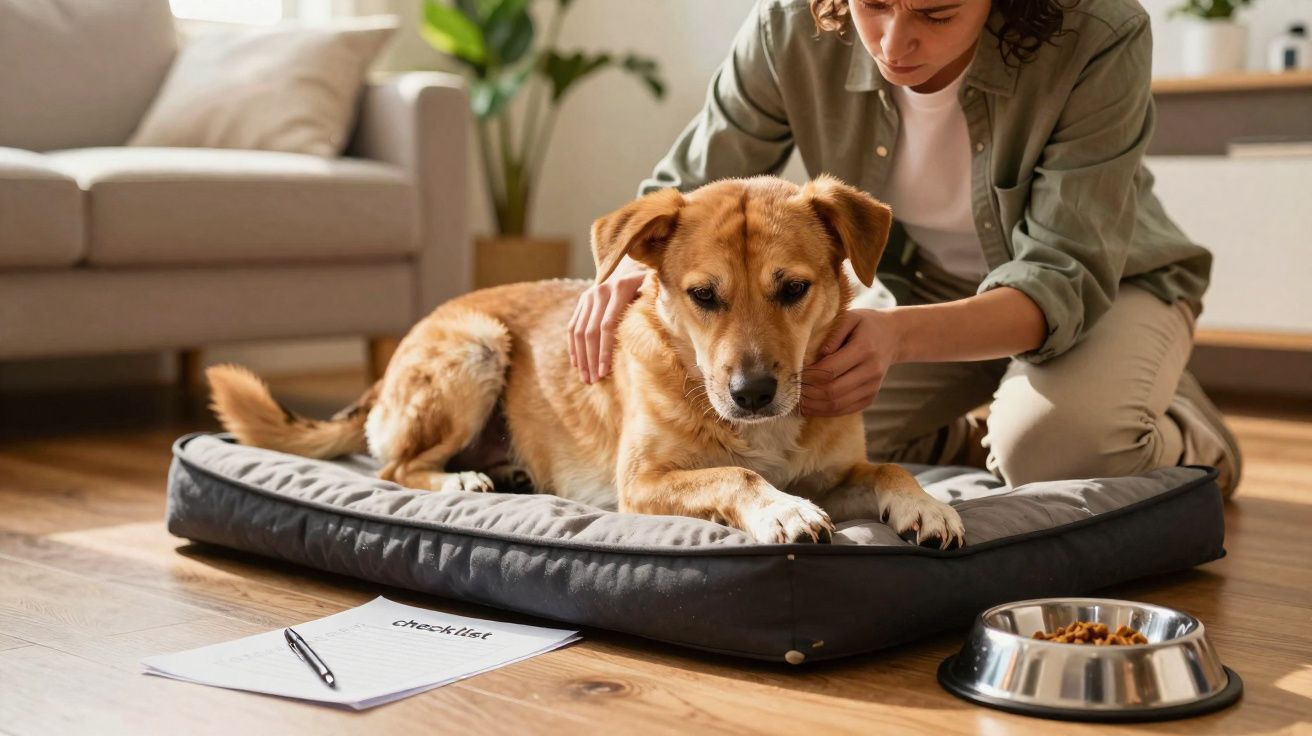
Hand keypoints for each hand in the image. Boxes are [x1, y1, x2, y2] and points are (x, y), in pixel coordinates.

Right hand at [568, 257, 647, 382]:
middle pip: (591, 331)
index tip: (604, 372)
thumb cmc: (651, 288)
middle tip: (593, 381)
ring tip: (585, 378)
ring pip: (579, 331)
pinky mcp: (583, 301)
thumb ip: (654, 310)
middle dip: (591, 358)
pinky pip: (573, 326)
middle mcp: (601, 290)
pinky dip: (574, 346)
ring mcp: (589, 295)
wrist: (634, 267)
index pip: (607, 326)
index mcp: (620, 288)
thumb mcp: (655, 294)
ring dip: (581, 357)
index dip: (604, 351)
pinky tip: (577, 364)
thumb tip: (660, 336)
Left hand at [800, 309, 899, 416]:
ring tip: (796, 401)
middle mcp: (871, 371)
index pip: (829, 369)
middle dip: (807, 393)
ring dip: (813, 406)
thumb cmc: (865, 324)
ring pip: (837, 404)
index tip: (792, 374)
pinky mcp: (870, 398)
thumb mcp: (849, 317)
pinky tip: (810, 406)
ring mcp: (872, 387)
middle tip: (789, 390)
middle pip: (832, 390)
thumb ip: (833, 334)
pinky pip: (845, 410)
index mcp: (864, 349)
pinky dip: (825, 411)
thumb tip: (817, 355)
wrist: (893, 336)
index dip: (808, 375)